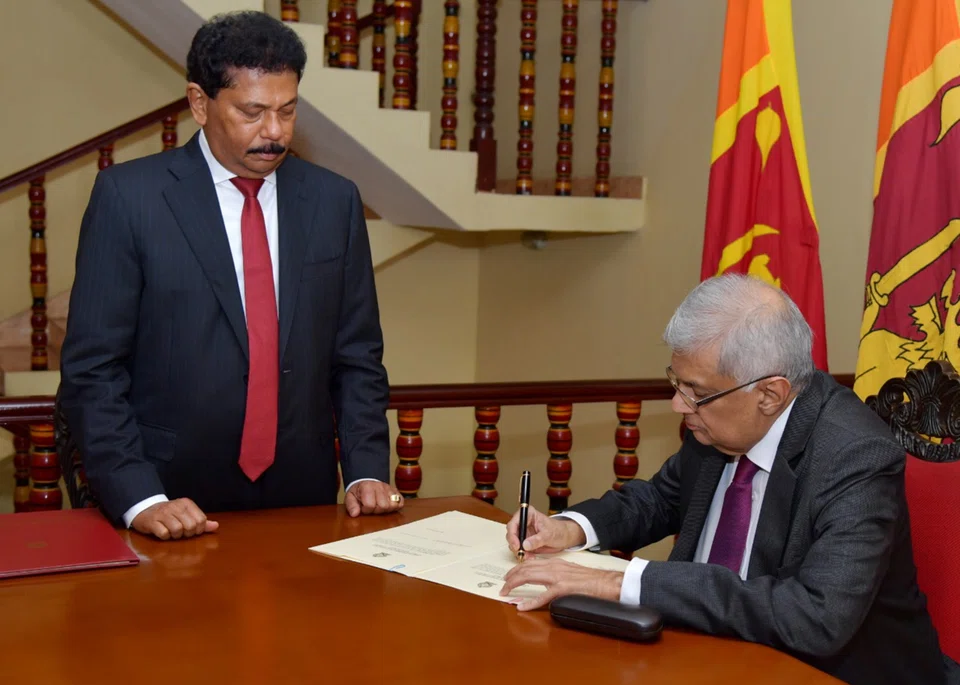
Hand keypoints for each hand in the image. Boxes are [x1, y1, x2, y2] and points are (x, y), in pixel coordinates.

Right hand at [131, 498, 217, 540]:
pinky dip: (165, 537)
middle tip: (181, 532)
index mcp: (186, 504)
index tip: (192, 530)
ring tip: (171, 532)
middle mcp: (175, 506)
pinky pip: (164, 534)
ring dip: (175, 535)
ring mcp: (163, 513)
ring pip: (178, 530)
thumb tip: (216, 526)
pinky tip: (162, 532)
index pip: (201, 520)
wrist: (144, 509)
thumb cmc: (169, 514)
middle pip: (191, 526)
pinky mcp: (152, 521)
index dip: (198, 529)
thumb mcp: (186, 514)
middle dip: (187, 533)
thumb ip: (201, 521)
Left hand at [344, 480, 403, 516]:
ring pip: (393, 505)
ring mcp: (389, 488)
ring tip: (379, 506)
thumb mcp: (350, 497)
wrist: (367, 483)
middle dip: (377, 510)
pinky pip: (401, 502)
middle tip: (372, 508)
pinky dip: (395, 506)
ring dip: (386, 509)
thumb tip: (355, 514)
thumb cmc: (359, 492)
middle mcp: (380, 486)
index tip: (364, 508)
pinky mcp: (396, 492)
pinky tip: (388, 505)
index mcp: (367, 487)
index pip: (370, 505)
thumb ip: (351, 505)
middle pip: (383, 506)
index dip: (366, 510)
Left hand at [500, 558, 623, 610]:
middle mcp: (553, 567)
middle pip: (525, 569)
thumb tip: (543, 580)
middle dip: (511, 576)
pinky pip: (542, 596)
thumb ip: (555, 573)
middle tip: (503, 584)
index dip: (516, 569)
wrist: (605, 582)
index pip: (530, 563)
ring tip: (506, 591)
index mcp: (555, 563)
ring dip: (515, 585)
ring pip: (529, 577)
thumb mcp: (569, 571)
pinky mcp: (562, 589)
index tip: (509, 576)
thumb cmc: (590, 580)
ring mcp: (557, 577)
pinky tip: (522, 606)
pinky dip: (530, 602)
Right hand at [506, 505, 585, 555]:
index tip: (516, 545)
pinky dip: (523, 555)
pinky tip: (530, 558)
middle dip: (515, 545)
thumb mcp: (549, 535)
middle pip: (511, 534)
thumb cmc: (558, 531)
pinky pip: (519, 550)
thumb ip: (537, 540)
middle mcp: (523, 523)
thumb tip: (525, 545)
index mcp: (528, 515)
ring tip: (529, 557)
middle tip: (521, 554)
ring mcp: (523, 533)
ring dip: (519, 552)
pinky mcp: (525, 542)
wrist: (564, 538)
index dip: (512, 535)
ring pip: (513, 543)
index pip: (514, 523)